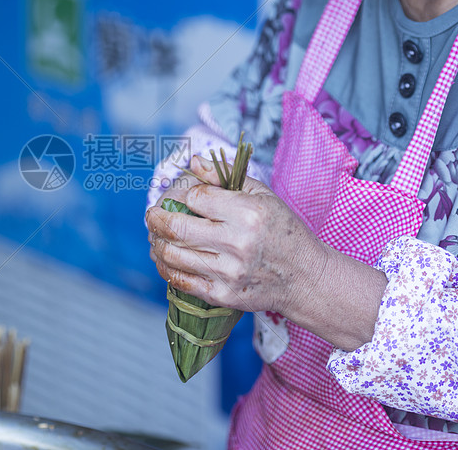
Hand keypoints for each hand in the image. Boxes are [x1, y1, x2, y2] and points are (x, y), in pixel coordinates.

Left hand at [145, 154, 320, 314]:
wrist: (305, 278)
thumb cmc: (283, 232)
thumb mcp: (263, 196)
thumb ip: (225, 177)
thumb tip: (193, 162)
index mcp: (248, 213)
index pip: (196, 197)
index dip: (184, 194)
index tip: (183, 196)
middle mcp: (237, 243)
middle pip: (176, 227)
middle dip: (155, 218)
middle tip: (151, 214)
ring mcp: (229, 272)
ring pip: (173, 255)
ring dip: (156, 244)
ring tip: (155, 236)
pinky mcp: (223, 295)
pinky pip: (182, 282)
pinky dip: (166, 269)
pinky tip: (164, 259)